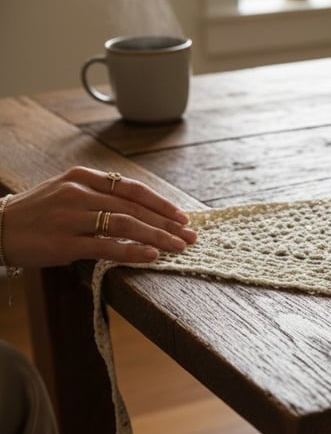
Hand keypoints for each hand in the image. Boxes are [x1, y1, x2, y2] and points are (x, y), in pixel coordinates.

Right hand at [2, 166, 196, 267]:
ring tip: (178, 247)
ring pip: (124, 224)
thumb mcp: (68, 193)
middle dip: (166, 223)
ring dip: (156, 236)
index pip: (132, 189)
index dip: (161, 203)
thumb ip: (101, 196)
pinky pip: (105, 246)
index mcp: (82, 178)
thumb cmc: (38, 213)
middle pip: (133, 207)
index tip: (182, 216)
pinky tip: (151, 256)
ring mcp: (70, 217)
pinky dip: (131, 251)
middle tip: (189, 236)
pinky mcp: (63, 242)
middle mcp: (78, 194)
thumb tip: (142, 209)